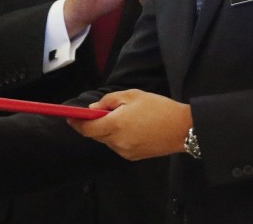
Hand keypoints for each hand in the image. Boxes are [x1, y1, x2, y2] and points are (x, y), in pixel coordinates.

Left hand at [67, 90, 191, 160]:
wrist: (183, 128)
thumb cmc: (158, 108)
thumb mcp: (132, 95)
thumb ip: (108, 102)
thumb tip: (93, 110)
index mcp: (115, 125)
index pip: (87, 128)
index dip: (76, 123)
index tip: (69, 116)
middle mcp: (117, 141)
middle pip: (95, 135)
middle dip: (93, 125)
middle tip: (98, 111)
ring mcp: (125, 152)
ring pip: (106, 140)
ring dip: (106, 130)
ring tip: (121, 117)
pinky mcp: (133, 157)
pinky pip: (117, 145)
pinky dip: (116, 137)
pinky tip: (130, 127)